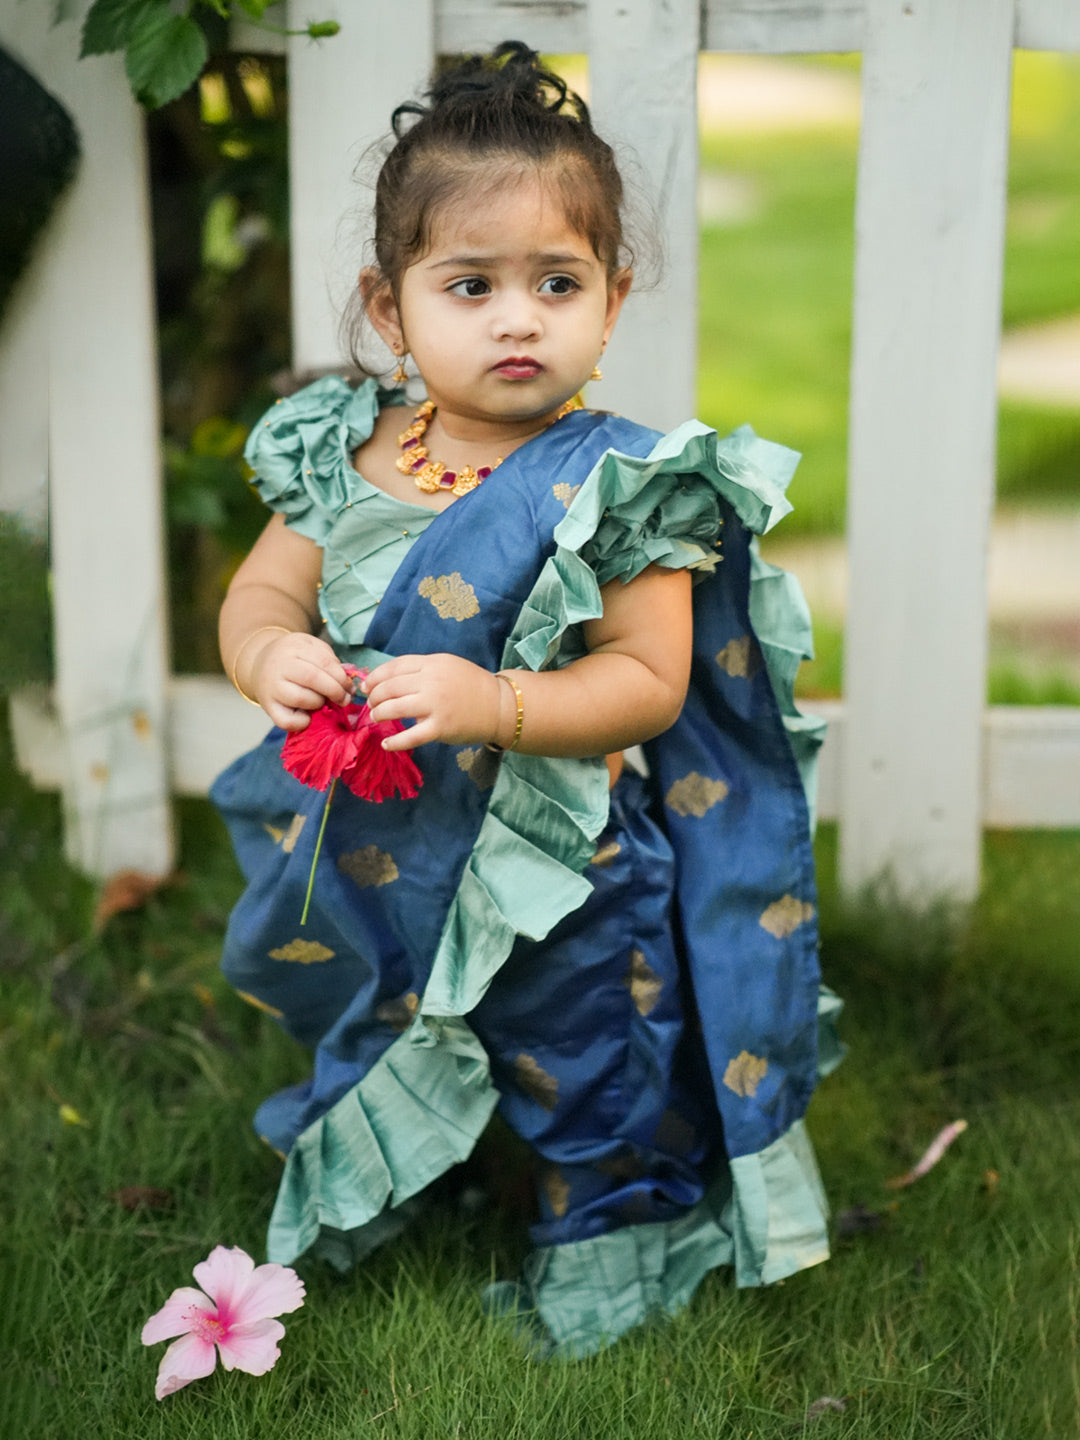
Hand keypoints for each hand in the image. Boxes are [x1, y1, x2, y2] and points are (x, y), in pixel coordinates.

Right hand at [248, 631, 353, 731]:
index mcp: (293, 647)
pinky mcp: (268, 707)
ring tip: (321, 701)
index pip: (323, 662)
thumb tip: (347, 685)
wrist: (261, 664)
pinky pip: (286, 721)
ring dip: (318, 703)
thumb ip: (330, 662)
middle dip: (335, 691)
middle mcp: (279, 666)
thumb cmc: (294, 657)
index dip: (341, 677)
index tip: (349, 686)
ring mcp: (271, 688)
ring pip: (300, 698)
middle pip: (312, 679)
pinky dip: (302, 722)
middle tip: (345, 698)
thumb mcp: (311, 648)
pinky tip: (308, 716)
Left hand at [361, 653, 503, 751]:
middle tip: (371, 704)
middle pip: (391, 687)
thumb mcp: (447, 666)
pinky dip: (395, 741)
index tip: (367, 686)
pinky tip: (386, 743)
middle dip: (375, 697)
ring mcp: (436, 705)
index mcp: (433, 664)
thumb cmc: (472, 685)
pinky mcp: (440, 728)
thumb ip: (422, 670)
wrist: (499, 705)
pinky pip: (411, 736)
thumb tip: (389, 680)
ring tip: (375, 718)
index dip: (376, 677)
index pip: (395, 667)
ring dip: (380, 714)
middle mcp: (432, 682)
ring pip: (395, 708)